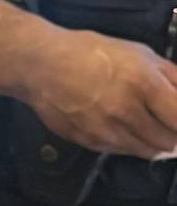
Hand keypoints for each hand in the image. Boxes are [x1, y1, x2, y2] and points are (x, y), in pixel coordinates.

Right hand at [22, 24, 176, 157]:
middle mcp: (126, 112)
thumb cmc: (92, 53)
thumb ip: (171, 75)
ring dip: (155, 143)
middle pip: (167, 142)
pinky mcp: (90, 143)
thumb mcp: (139, 54)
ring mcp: (106, 131)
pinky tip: (125, 128)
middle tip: (169, 125)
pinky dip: (131, 143)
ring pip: (147, 152)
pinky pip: (122, 151)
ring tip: (151, 128)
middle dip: (174, 136)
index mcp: (143, 84)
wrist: (42, 66)